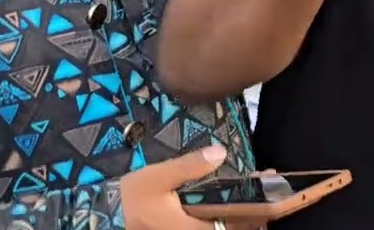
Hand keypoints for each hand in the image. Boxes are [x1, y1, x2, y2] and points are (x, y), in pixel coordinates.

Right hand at [120, 146, 263, 229]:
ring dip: (243, 215)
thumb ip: (189, 167)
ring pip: (225, 229)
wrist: (102, 216)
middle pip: (235, 229)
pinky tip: (231, 201)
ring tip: (257, 193)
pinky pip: (214, 227)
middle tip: (267, 184)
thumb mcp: (155, 178)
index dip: (259, 208)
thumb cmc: (129, 199)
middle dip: (255, 211)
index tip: (270, 183)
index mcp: (193, 229)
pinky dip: (227, 217)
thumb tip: (220, 152)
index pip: (237, 224)